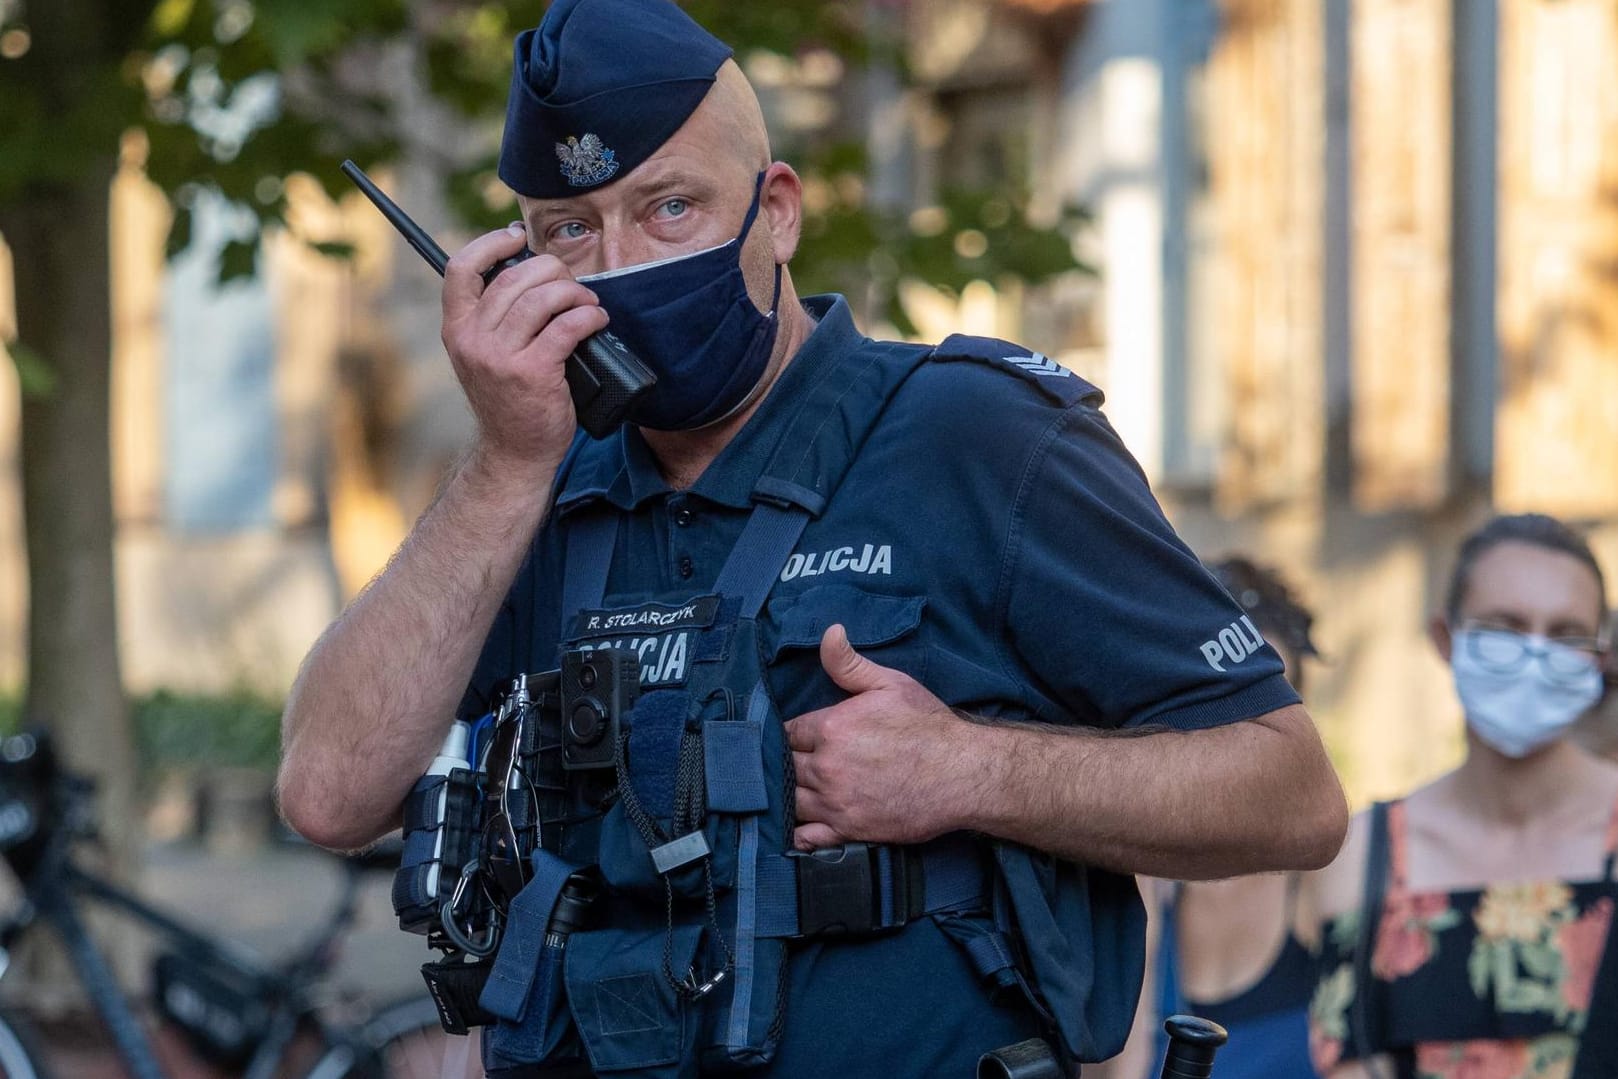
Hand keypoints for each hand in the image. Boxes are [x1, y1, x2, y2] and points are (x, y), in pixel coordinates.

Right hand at [441, 225, 610, 475]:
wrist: (514, 451)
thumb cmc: (509, 399)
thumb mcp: (485, 355)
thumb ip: (495, 318)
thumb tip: (532, 272)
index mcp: (457, 328)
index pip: (461, 268)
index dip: (491, 243)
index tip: (517, 237)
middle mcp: (472, 339)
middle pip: (513, 277)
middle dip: (551, 270)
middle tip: (570, 283)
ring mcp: (500, 357)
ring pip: (541, 298)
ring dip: (573, 292)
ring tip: (588, 303)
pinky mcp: (532, 373)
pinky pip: (566, 326)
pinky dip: (588, 316)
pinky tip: (597, 320)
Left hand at [785, 624, 981, 849]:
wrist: (961, 773)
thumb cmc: (928, 726)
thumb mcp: (890, 684)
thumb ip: (849, 664)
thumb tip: (829, 633)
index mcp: (831, 728)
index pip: (787, 732)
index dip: (788, 735)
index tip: (795, 738)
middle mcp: (826, 766)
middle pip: (784, 767)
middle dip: (785, 763)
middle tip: (792, 764)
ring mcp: (836, 802)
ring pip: (790, 800)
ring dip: (787, 795)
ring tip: (791, 791)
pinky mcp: (849, 830)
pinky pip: (808, 838)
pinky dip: (797, 835)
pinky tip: (794, 830)